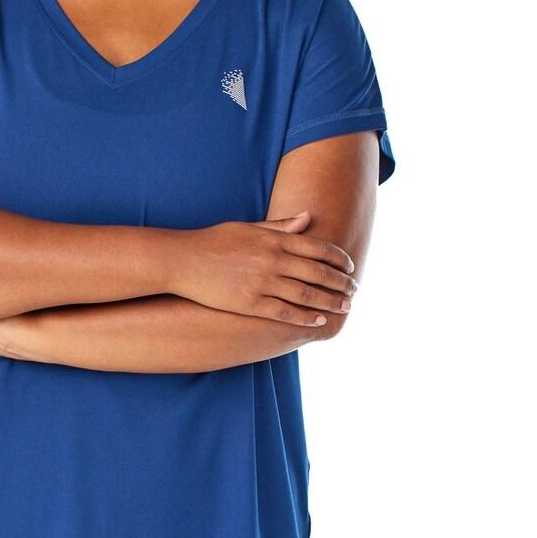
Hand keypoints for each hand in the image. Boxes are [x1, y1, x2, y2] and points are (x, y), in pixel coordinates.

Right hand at [176, 212, 358, 326]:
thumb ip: (280, 226)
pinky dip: (306, 317)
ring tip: (345, 307)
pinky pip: (285, 312)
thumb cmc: (213, 241)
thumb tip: (308, 217)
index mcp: (273, 239)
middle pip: (318, 273)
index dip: (338, 259)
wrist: (182, 260)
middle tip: (354, 290)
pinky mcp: (250, 303)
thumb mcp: (247, 227)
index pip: (318, 248)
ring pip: (307, 295)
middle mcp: (272, 260)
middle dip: (341, 283)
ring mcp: (262, 283)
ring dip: (331, 302)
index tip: (350, 267)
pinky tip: (319, 320)